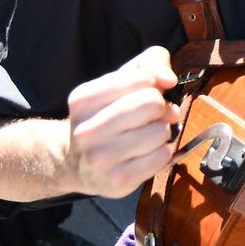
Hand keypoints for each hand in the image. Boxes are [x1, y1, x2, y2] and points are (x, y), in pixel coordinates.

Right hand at [64, 45, 182, 197]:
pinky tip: (147, 152)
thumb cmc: (105, 115)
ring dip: (162, 131)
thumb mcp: (118, 82)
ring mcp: (100, 159)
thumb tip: (168, 79)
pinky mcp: (118, 181)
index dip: (155, 83)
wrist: (75, 163)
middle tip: (153, 115)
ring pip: (160, 131)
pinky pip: (162, 156)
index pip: (143, 78)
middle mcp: (86, 130)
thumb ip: (149, 64)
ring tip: (147, 134)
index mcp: (82, 99)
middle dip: (160, 107)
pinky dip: (163, 151)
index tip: (150, 91)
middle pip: (152, 104)